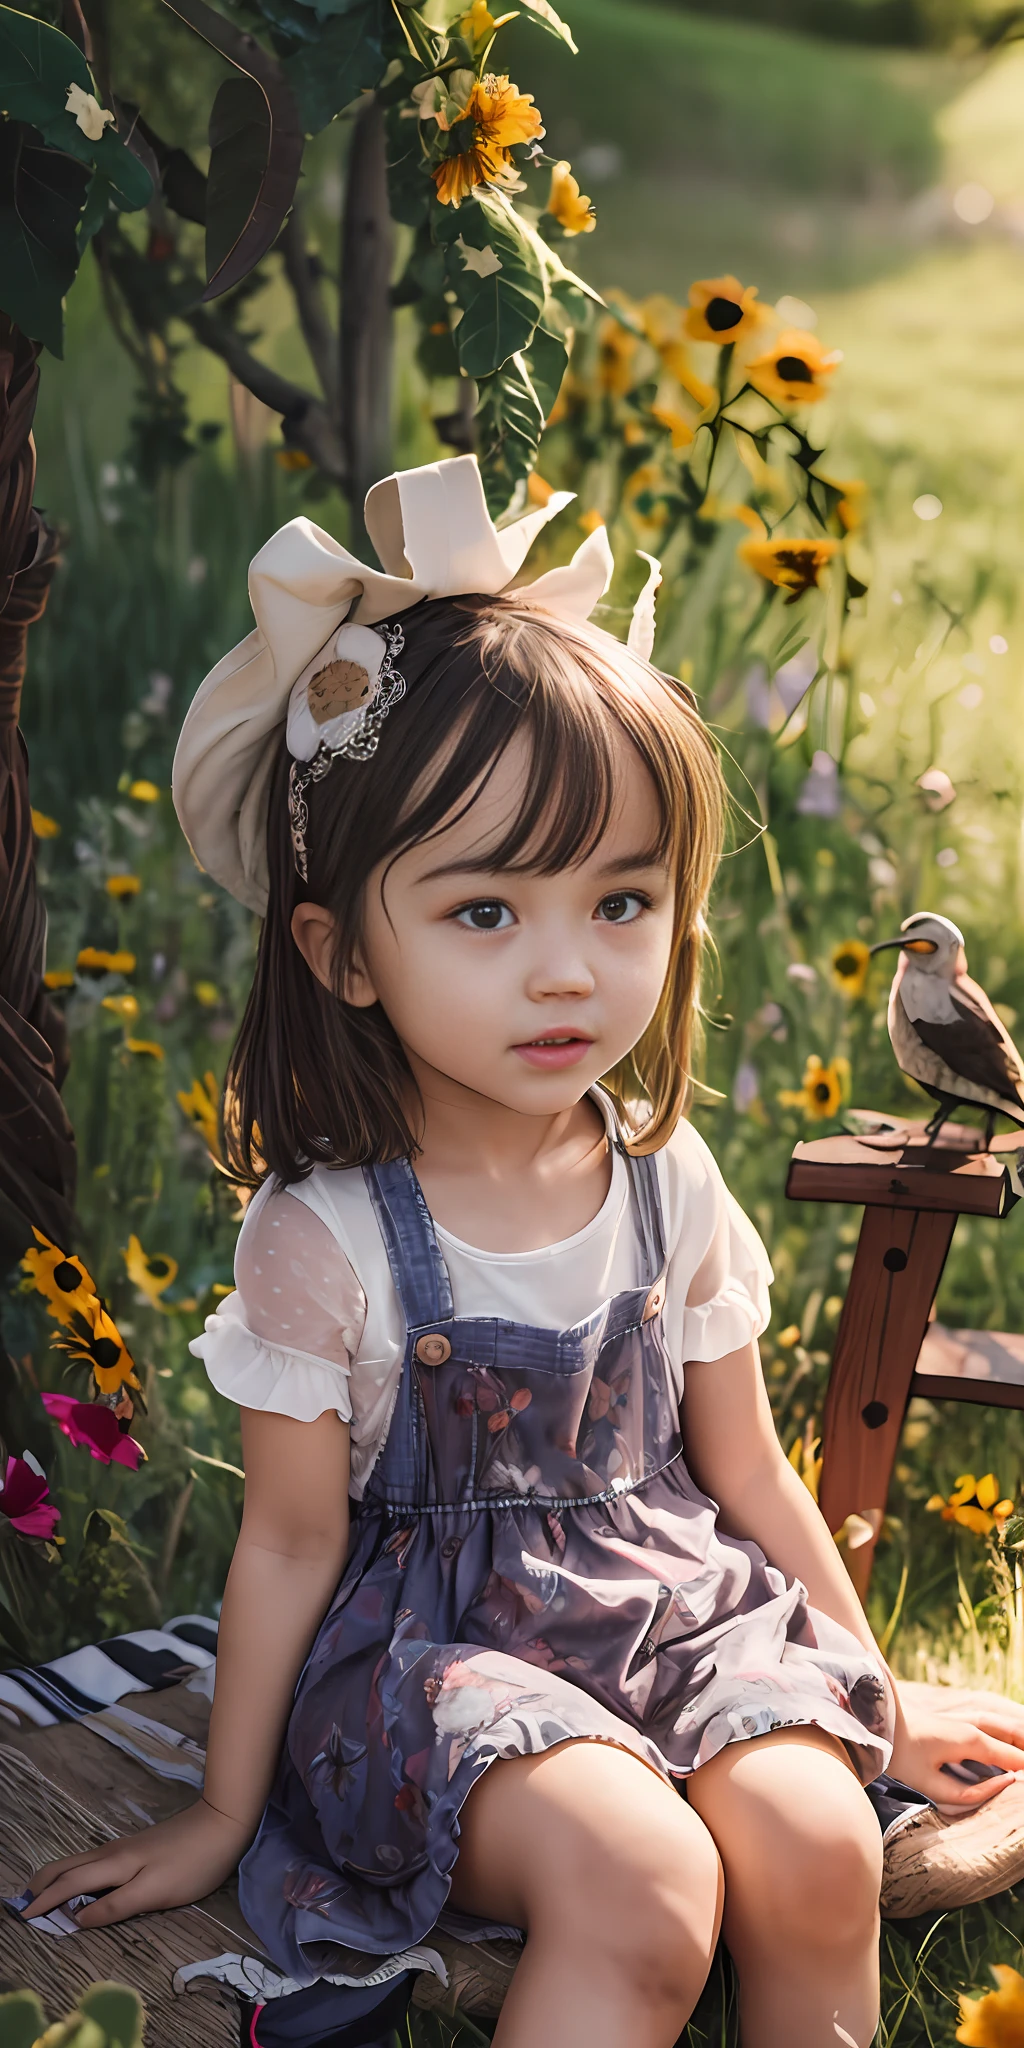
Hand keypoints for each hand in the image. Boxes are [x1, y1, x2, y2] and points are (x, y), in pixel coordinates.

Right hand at [20, 1796, 252, 1928]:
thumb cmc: (192, 1863)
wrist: (222, 1823)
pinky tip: (78, 1882)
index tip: (25, 1916)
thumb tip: (78, 1918)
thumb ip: (116, 1906)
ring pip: (79, 1862)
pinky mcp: (135, 1849)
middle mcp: (112, 1853)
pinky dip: (75, 1873)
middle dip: (43, 1885)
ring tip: (42, 1894)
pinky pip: (93, 1862)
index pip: (69, 1884)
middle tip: (23, 1903)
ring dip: (57, 1878)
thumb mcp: (155, 1892)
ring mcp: (123, 1848)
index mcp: (114, 1865)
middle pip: (67, 1867)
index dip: (46, 1901)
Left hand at [890, 1704, 1023, 1812]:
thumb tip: (1002, 1786)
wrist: (878, 1723)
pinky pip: (996, 1726)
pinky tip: (1013, 1744)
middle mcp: (975, 1727)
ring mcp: (968, 1721)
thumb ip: (968, 1793)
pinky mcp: (960, 1722)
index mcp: (972, 1742)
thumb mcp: (931, 1785)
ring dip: (1021, 1741)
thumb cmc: (902, 1755)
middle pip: (1017, 1736)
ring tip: (1023, 1763)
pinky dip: (1010, 1735)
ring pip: (1008, 1727)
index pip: (1015, 1759)